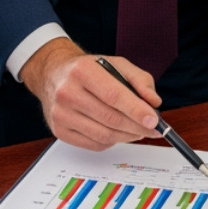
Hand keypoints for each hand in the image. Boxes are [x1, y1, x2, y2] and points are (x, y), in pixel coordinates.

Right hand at [19, 39, 161, 150]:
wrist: (53, 74)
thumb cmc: (88, 70)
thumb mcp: (116, 64)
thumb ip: (139, 80)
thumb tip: (154, 102)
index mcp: (82, 71)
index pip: (113, 95)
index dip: (136, 110)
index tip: (154, 120)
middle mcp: (67, 92)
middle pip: (110, 118)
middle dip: (137, 127)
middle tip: (153, 129)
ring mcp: (61, 114)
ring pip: (103, 135)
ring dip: (127, 136)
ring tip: (138, 131)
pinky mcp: (59, 130)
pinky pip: (94, 144)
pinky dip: (112, 141)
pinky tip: (118, 132)